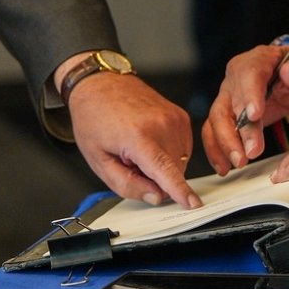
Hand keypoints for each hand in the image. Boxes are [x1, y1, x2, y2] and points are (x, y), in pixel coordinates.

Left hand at [67, 73, 200, 207]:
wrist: (100, 85)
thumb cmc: (95, 119)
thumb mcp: (99, 161)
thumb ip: (127, 184)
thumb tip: (155, 196)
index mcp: (138, 136)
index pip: (165, 170)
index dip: (179, 190)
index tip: (193, 203)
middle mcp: (161, 124)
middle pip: (173, 171)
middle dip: (156, 178)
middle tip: (132, 162)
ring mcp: (174, 118)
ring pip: (180, 161)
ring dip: (164, 165)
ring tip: (139, 148)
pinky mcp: (181, 115)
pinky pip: (183, 148)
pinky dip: (169, 152)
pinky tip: (150, 141)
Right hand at [202, 43, 288, 173]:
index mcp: (257, 60)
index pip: (249, 74)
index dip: (250, 95)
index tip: (255, 116)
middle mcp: (236, 77)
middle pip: (231, 102)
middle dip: (239, 131)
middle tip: (251, 152)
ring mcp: (228, 95)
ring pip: (217, 119)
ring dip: (225, 143)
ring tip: (238, 163)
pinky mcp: (226, 113)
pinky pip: (213, 130)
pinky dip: (217, 149)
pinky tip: (224, 165)